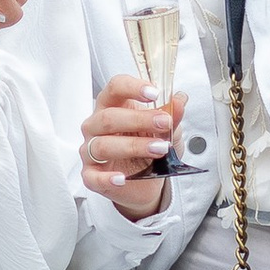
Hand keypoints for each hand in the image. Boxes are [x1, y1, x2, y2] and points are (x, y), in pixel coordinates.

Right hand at [81, 80, 179, 221]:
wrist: (148, 181)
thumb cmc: (150, 148)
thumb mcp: (167, 130)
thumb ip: (172, 115)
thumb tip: (179, 99)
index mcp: (112, 106)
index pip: (115, 88)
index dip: (132, 87)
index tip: (154, 93)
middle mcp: (97, 126)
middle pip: (108, 117)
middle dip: (139, 119)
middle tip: (164, 123)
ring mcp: (90, 151)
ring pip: (103, 145)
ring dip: (133, 146)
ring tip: (159, 149)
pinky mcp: (91, 175)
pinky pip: (92, 177)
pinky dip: (107, 177)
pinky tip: (122, 178)